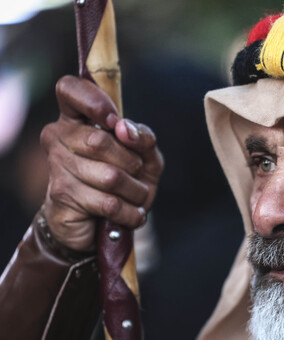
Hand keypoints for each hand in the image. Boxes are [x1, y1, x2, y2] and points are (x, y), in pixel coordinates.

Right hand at [40, 76, 163, 251]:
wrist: (100, 225)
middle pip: (99, 140)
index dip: (94, 101)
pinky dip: (129, 212)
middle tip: (136, 174)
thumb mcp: (145, 157)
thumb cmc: (123, 183)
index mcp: (76, 119)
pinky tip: (128, 214)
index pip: (69, 89)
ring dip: (135, 191)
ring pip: (110, 176)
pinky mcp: (62, 198)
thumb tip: (124, 128)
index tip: (114, 121)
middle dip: (132, 163)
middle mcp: (58, 138)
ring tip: (133, 197)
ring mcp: (56, 168)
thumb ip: (142, 137)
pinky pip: (109, 203)